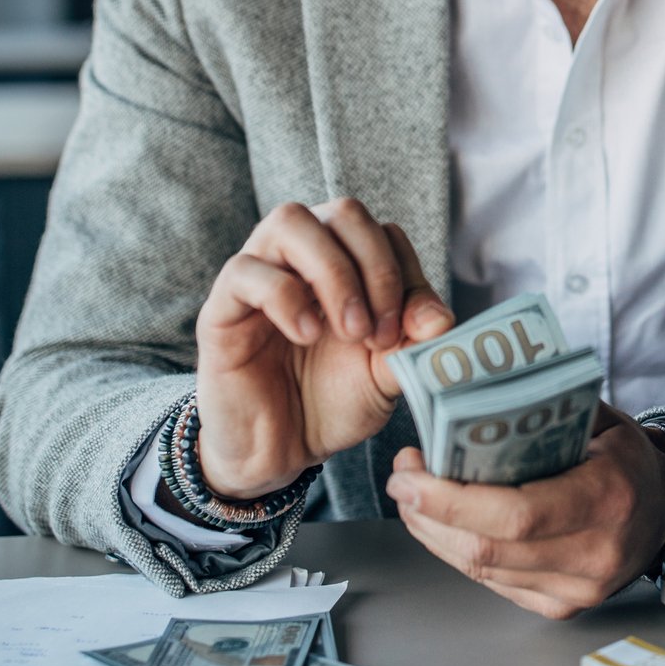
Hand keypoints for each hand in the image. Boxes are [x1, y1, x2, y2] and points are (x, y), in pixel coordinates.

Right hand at [192, 199, 453, 499]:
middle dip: (376, 268)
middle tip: (379, 332)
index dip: (406, 275)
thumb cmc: (332, 403)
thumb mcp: (385, 375)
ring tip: (348, 331)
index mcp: (347, 264)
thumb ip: (413, 343)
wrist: (280, 454)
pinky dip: (286, 297)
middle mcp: (302, 257)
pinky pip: (246, 270)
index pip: (384, 232)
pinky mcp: (222, 307)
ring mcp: (260, 274)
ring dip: (333, 272)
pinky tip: (306, 336)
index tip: (415, 332)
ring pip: (290, 221)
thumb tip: (442, 320)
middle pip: (343, 211)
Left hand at [385, 405, 664, 618]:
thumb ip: (540, 411)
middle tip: (402, 480)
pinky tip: (445, 523)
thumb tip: (466, 393)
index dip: (451, 500)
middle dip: (428, 514)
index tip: (411, 474)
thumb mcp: (596, 419)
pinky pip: (493, 582)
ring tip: (415, 497)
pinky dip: (460, 551)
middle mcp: (594, 553)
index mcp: (606, 498)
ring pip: (482, 570)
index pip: (515, 514)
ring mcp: (578, 589)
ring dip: (435, 533)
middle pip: (487, 549)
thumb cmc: (625, 456)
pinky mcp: (562, 607)